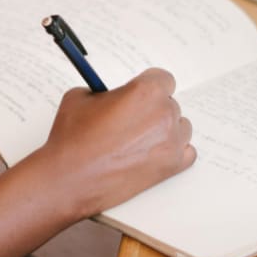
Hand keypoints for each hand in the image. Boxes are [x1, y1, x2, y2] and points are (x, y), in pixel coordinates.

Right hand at [39, 67, 195, 219]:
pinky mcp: (171, 167)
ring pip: (180, 127)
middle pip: (170, 103)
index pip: (163, 79)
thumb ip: (105, 91)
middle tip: (130, 120)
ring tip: (138, 139)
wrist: (69, 178)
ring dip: (164, 130)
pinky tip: (154, 152)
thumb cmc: (74, 139)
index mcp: (146, 91)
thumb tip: (114, 95)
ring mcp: (171, 142)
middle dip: (152, 109)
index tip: (139, 94)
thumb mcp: (81, 96)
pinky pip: (187, 152)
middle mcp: (164, 115)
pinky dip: (174, 151)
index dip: (149, 86)